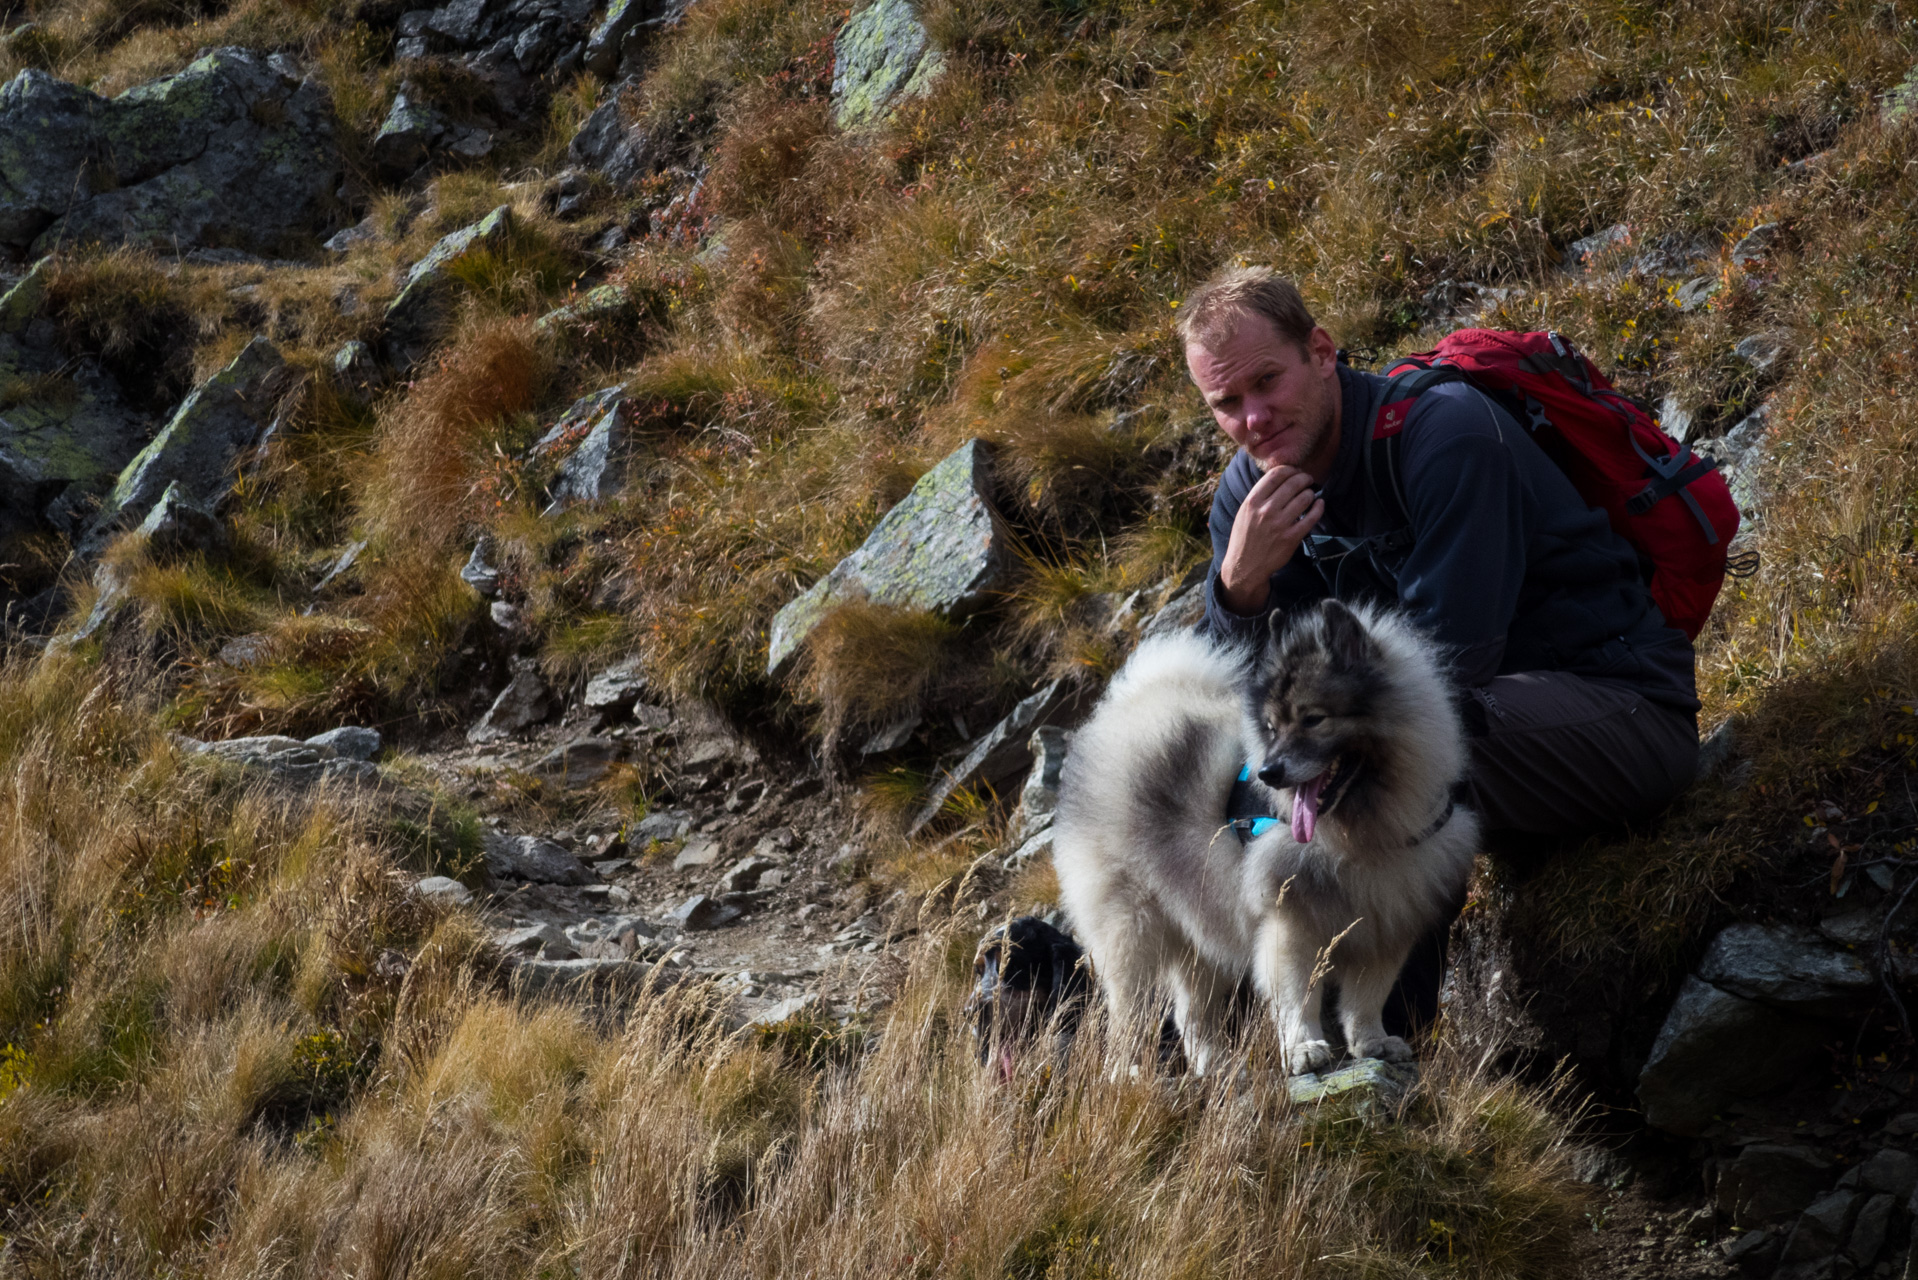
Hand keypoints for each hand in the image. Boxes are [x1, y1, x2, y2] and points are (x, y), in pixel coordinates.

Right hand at [1219, 465, 1322, 614]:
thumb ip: (1259, 496)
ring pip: (1304, 498)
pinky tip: (1319, 504)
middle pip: (1292, 483)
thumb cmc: (1245, 538)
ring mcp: (1280, 524)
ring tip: (1310, 494)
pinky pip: (1311, 517)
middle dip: (1304, 478)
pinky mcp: (1291, 537)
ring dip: (1310, 492)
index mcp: (1252, 502)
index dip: (1290, 469)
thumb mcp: (1244, 513)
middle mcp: (1266, 510)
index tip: (1295, 471)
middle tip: (1308, 479)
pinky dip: (1318, 508)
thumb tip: (1280, 479)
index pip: (1275, 475)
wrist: (1245, 566)